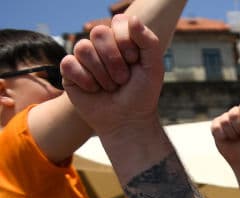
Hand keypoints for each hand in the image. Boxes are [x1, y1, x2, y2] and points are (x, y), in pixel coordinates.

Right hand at [60, 14, 161, 136]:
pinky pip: (69, 63)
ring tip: (110, 87)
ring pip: (83, 48)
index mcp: (121, 39)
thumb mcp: (153, 67)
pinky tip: (94, 90)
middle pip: (98, 32)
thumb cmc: (142, 94)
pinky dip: (86, 80)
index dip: (126, 42)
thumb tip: (132, 17)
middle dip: (114, 60)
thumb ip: (148, 41)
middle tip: (123, 79)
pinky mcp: (69, 72)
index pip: (117, 22)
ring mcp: (84, 58)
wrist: (128, 120)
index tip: (135, 61)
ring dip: (102, 73)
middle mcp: (101, 45)